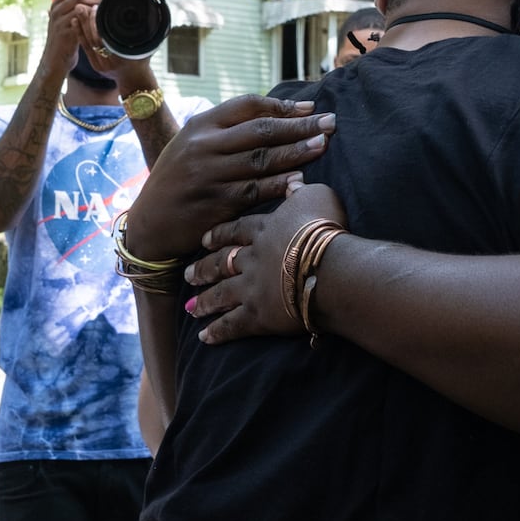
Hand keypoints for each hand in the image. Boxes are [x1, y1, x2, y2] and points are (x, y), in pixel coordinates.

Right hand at [39, 0, 105, 78]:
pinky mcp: (63, 32)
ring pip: (77, 5)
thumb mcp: (68, 21)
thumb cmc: (65, 40)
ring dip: (93, 4)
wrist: (55, 60)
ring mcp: (58, 21)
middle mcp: (55, 10)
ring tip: (104, 7)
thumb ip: (76, 9)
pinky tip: (99, 20)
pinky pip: (78, 21)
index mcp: (57, 5)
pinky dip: (90, 18)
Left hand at [73, 5, 150, 82]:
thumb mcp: (148, 48)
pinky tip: (75, 22)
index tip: (96, 7)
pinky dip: (80, 34)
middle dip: (87, 21)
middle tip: (82, 5)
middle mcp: (110, 63)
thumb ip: (146, 34)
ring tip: (78, 9)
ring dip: (82, 25)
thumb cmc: (144, 62)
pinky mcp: (95, 66)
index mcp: (123, 58)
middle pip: (95, 39)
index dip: (99, 22)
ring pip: (89, 42)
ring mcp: (101, 66)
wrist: (136, 81)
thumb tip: (149, 16)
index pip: (107, 37)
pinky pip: (86, 48)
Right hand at [125, 95, 336, 262]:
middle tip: (330, 123)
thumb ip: (223, 131)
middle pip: (261, 132)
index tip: (310, 108)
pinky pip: (254, 192)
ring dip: (296, 153)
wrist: (150, 224)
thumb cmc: (178, 181)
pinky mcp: (215, 205)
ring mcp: (209, 177)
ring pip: (261, 161)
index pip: (247, 106)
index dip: (282, 106)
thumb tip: (274, 115)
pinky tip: (301, 181)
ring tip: (323, 146)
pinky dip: (279, 185)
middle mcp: (203, 148)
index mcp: (199, 127)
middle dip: (299, 126)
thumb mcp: (190, 146)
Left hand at [186, 182, 348, 343]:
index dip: (220, 234)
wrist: (331, 266)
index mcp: (265, 229)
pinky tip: (204, 337)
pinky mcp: (257, 315)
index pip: (237, 230)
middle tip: (188, 274)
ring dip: (205, 301)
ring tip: (191, 307)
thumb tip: (294, 182)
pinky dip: (218, 331)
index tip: (204, 239)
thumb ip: (302, 192)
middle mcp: (252, 257)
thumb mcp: (317, 197)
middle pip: (222, 262)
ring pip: (221, 293)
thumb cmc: (327, 230)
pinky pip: (232, 325)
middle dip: (204, 268)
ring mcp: (251, 287)